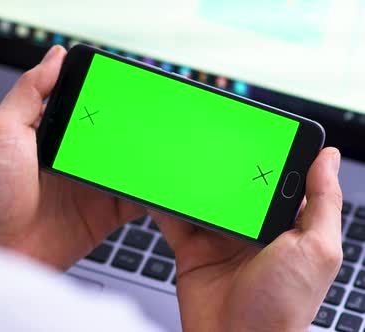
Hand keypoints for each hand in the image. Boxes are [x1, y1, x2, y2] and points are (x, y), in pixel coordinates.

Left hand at [0, 46, 143, 269]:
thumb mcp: (1, 130)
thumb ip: (29, 92)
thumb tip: (54, 57)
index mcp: (51, 132)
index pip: (89, 105)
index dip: (110, 96)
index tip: (133, 87)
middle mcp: (73, 157)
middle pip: (115, 135)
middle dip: (138, 126)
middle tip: (159, 117)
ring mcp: (90, 186)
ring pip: (130, 165)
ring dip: (149, 158)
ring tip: (167, 147)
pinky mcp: (102, 216)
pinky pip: (135, 201)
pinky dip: (152, 193)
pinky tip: (161, 184)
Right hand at [150, 148, 342, 331]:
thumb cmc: (281, 307)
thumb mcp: (315, 250)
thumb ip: (322, 203)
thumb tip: (328, 158)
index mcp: (286, 226)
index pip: (278, 180)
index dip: (269, 156)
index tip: (257, 131)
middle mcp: (252, 230)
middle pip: (235, 186)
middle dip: (223, 164)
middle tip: (210, 138)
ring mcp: (220, 239)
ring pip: (204, 199)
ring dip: (192, 180)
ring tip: (181, 156)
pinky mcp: (192, 249)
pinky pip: (176, 219)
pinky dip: (165, 203)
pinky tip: (159, 187)